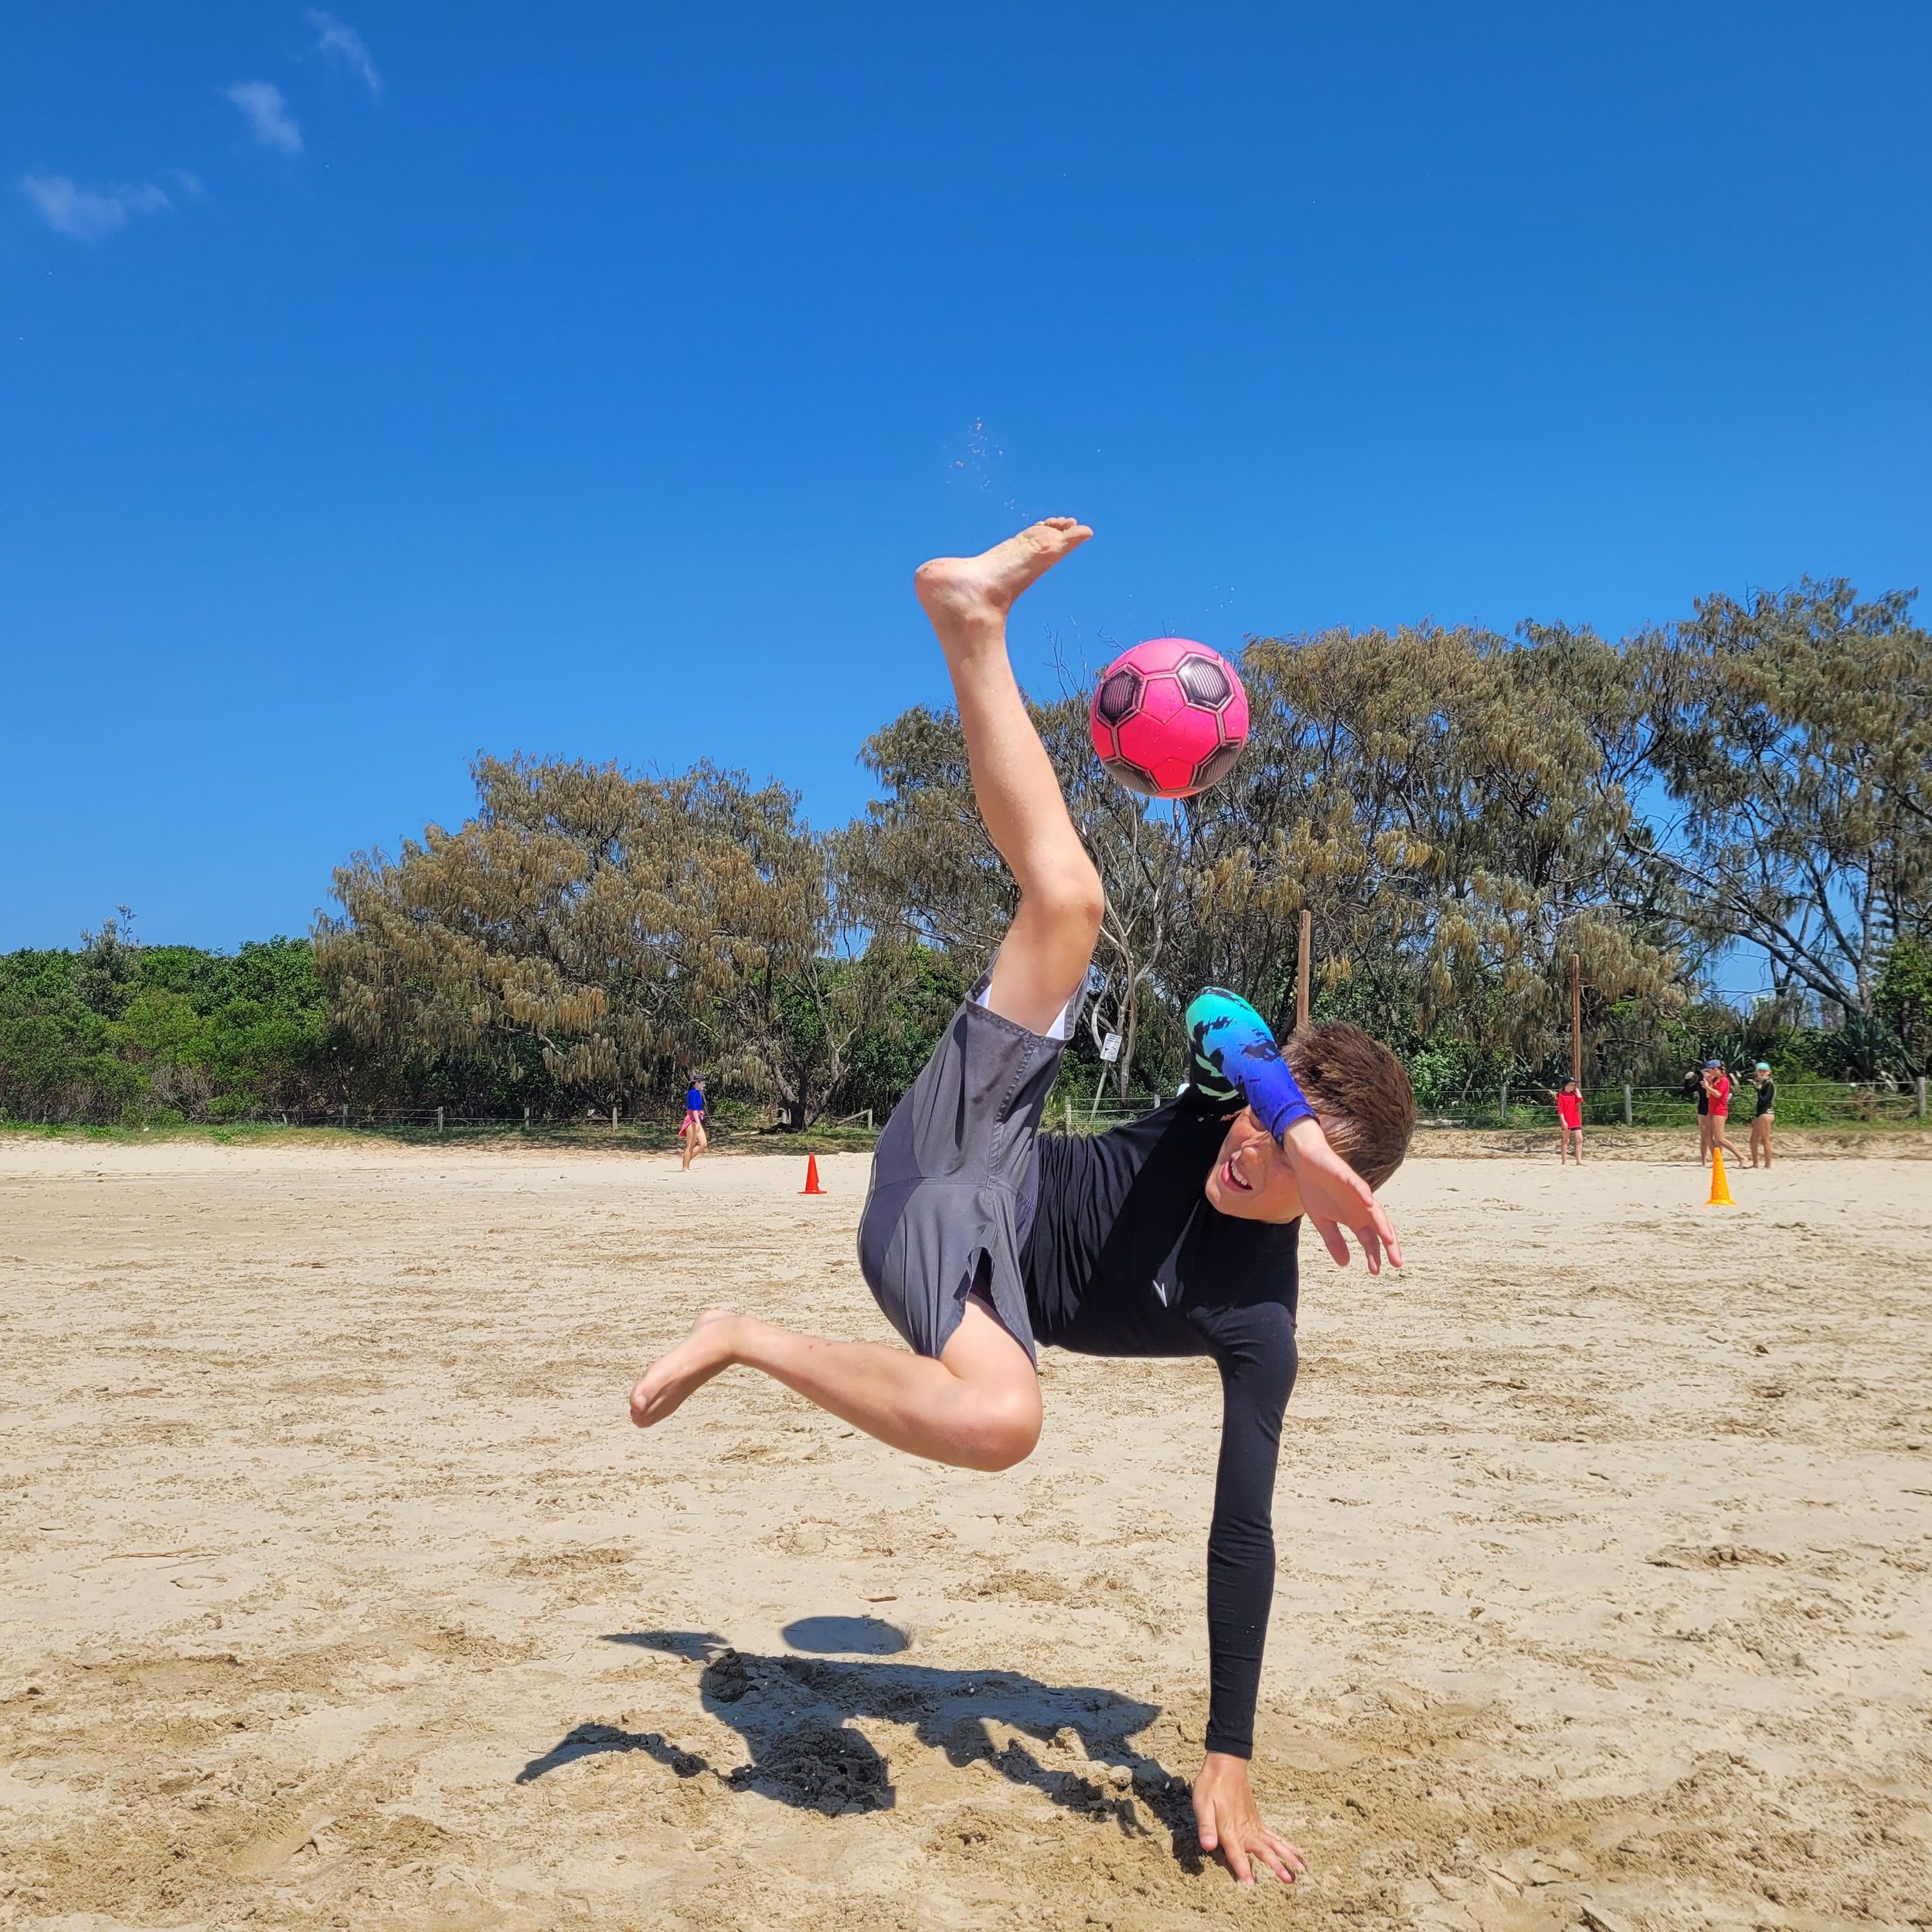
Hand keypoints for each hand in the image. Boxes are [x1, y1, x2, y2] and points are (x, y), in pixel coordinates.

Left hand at [1192, 1752, 1305, 1885]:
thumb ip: (1206, 1826)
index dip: (1242, 1868)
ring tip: (1302, 1869)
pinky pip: (1274, 1835)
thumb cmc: (1211, 1785)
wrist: (1226, 1765)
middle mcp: (1246, 1829)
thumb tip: (1208, 1846)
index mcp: (1230, 1828)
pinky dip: (1286, 1844)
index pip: (1236, 1852)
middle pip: (1263, 1850)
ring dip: (1287, 1856)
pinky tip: (1297, 1851)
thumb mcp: (1202, 1804)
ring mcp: (1254, 1825)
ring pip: (1274, 1843)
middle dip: (1276, 1865)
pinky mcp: (1257, 1820)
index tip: (1251, 1883)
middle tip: (1289, 1880)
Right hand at [1281, 1115, 1401, 1271]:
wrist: (1306, 1163)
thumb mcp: (1322, 1221)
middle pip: (1380, 1228)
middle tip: (1397, 1262)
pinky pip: (1360, 1187)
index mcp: (1355, 1219)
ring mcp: (1357, 1193)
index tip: (1376, 1271)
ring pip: (1375, 1210)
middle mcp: (1361, 1208)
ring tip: (1390, 1239)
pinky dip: (1365, 1195)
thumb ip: (1334, 1241)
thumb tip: (1345, 1264)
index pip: (1370, 1240)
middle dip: (1389, 1245)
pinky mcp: (1348, 1177)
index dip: (1374, 1255)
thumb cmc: (1316, 1190)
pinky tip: (1370, 1204)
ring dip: (1382, 1224)